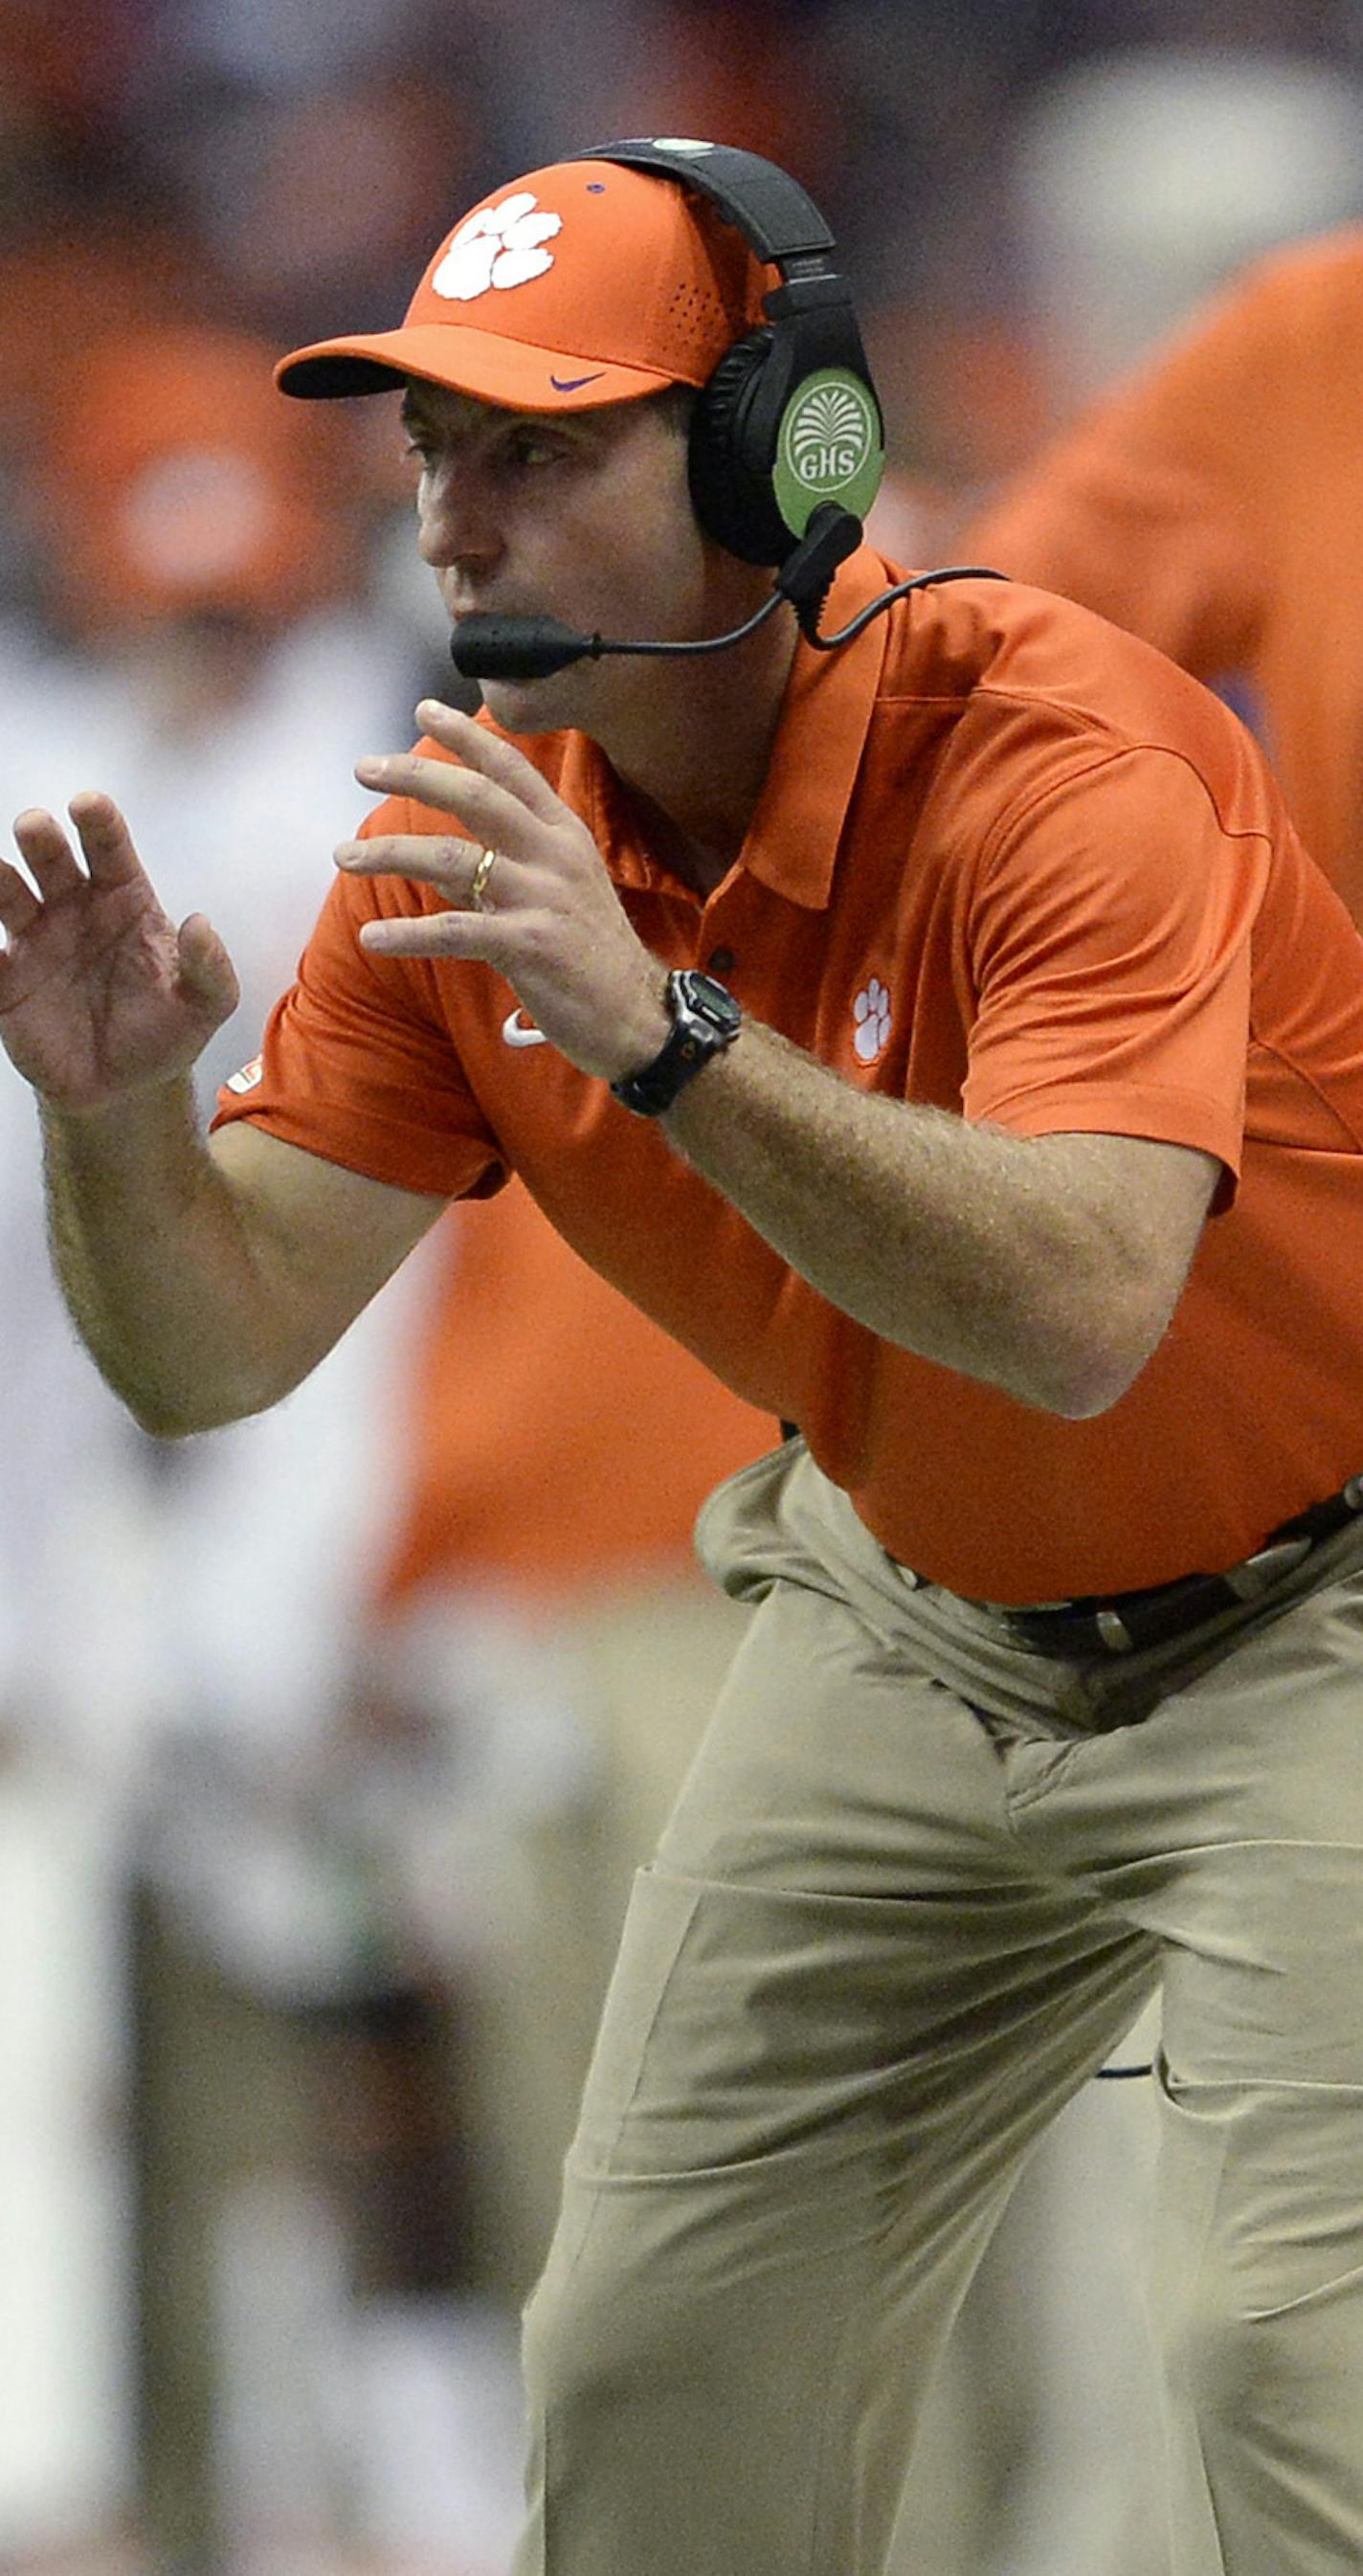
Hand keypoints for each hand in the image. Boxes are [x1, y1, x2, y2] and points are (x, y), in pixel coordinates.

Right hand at [0, 795, 238, 1112]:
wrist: (125, 1089)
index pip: (110, 850)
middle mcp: (74, 908)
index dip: (100, 824)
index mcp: (123, 900)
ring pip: (8, 895)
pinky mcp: (6, 980)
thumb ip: (209, 968)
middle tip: (36, 827)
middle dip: (43, 838)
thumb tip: (200, 924)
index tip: (88, 804)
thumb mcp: (204, 1006)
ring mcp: (36, 941)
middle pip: (53, 860)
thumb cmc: (165, 1033)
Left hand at [337, 702, 670, 1082]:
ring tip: (345, 855)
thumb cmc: (593, 955)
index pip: (512, 768)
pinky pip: (456, 931)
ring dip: (390, 853)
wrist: (641, 1017)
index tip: (424, 710)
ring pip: (452, 857)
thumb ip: (507, 865)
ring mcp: (544, 898)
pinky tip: (372, 938)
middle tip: (364, 767)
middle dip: (415, 774)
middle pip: (476, 796)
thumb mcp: (562, 891)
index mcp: (564, 834)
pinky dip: (408, 934)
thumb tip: (442, 854)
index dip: (467, 737)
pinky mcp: (531, 946)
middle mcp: (555, 855)